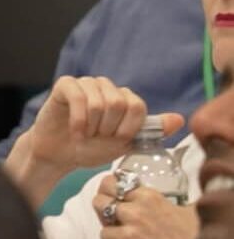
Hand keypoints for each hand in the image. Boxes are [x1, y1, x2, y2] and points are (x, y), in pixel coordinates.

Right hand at [19, 77, 183, 174]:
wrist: (58, 155)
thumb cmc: (90, 148)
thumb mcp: (124, 144)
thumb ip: (149, 131)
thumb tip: (180, 120)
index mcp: (122, 97)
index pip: (137, 107)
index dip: (127, 129)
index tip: (115, 141)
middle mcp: (106, 86)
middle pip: (119, 103)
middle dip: (108, 128)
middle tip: (96, 138)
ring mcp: (85, 83)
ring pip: (99, 101)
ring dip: (92, 127)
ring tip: (84, 136)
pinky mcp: (65, 86)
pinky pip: (78, 97)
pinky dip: (78, 121)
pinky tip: (75, 131)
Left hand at [93, 178, 201, 238]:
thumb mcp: (189, 211)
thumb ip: (169, 202)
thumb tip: (162, 200)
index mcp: (149, 198)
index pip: (113, 184)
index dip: (109, 191)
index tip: (110, 197)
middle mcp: (136, 214)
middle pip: (99, 203)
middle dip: (103, 213)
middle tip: (114, 223)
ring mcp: (128, 235)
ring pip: (103, 232)